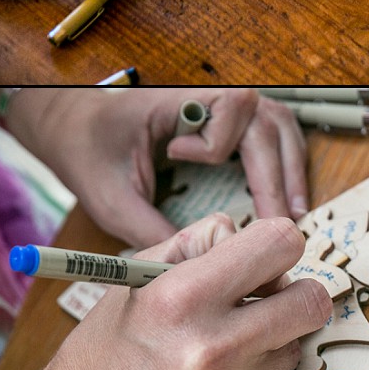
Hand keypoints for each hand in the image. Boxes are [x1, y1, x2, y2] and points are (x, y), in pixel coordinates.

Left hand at [2, 87, 308, 246]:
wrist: (74, 125)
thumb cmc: (89, 150)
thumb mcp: (110, 196)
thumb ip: (148, 230)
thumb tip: (191, 270)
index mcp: (180, 101)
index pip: (231, 108)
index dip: (213, 141)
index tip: (177, 159)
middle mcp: (211, 99)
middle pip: (268, 123)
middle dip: (276, 176)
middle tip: (279, 224)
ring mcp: (224, 109)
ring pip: (280, 127)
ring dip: (290, 170)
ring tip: (294, 214)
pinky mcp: (228, 125)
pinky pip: (273, 136)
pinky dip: (285, 166)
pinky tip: (289, 201)